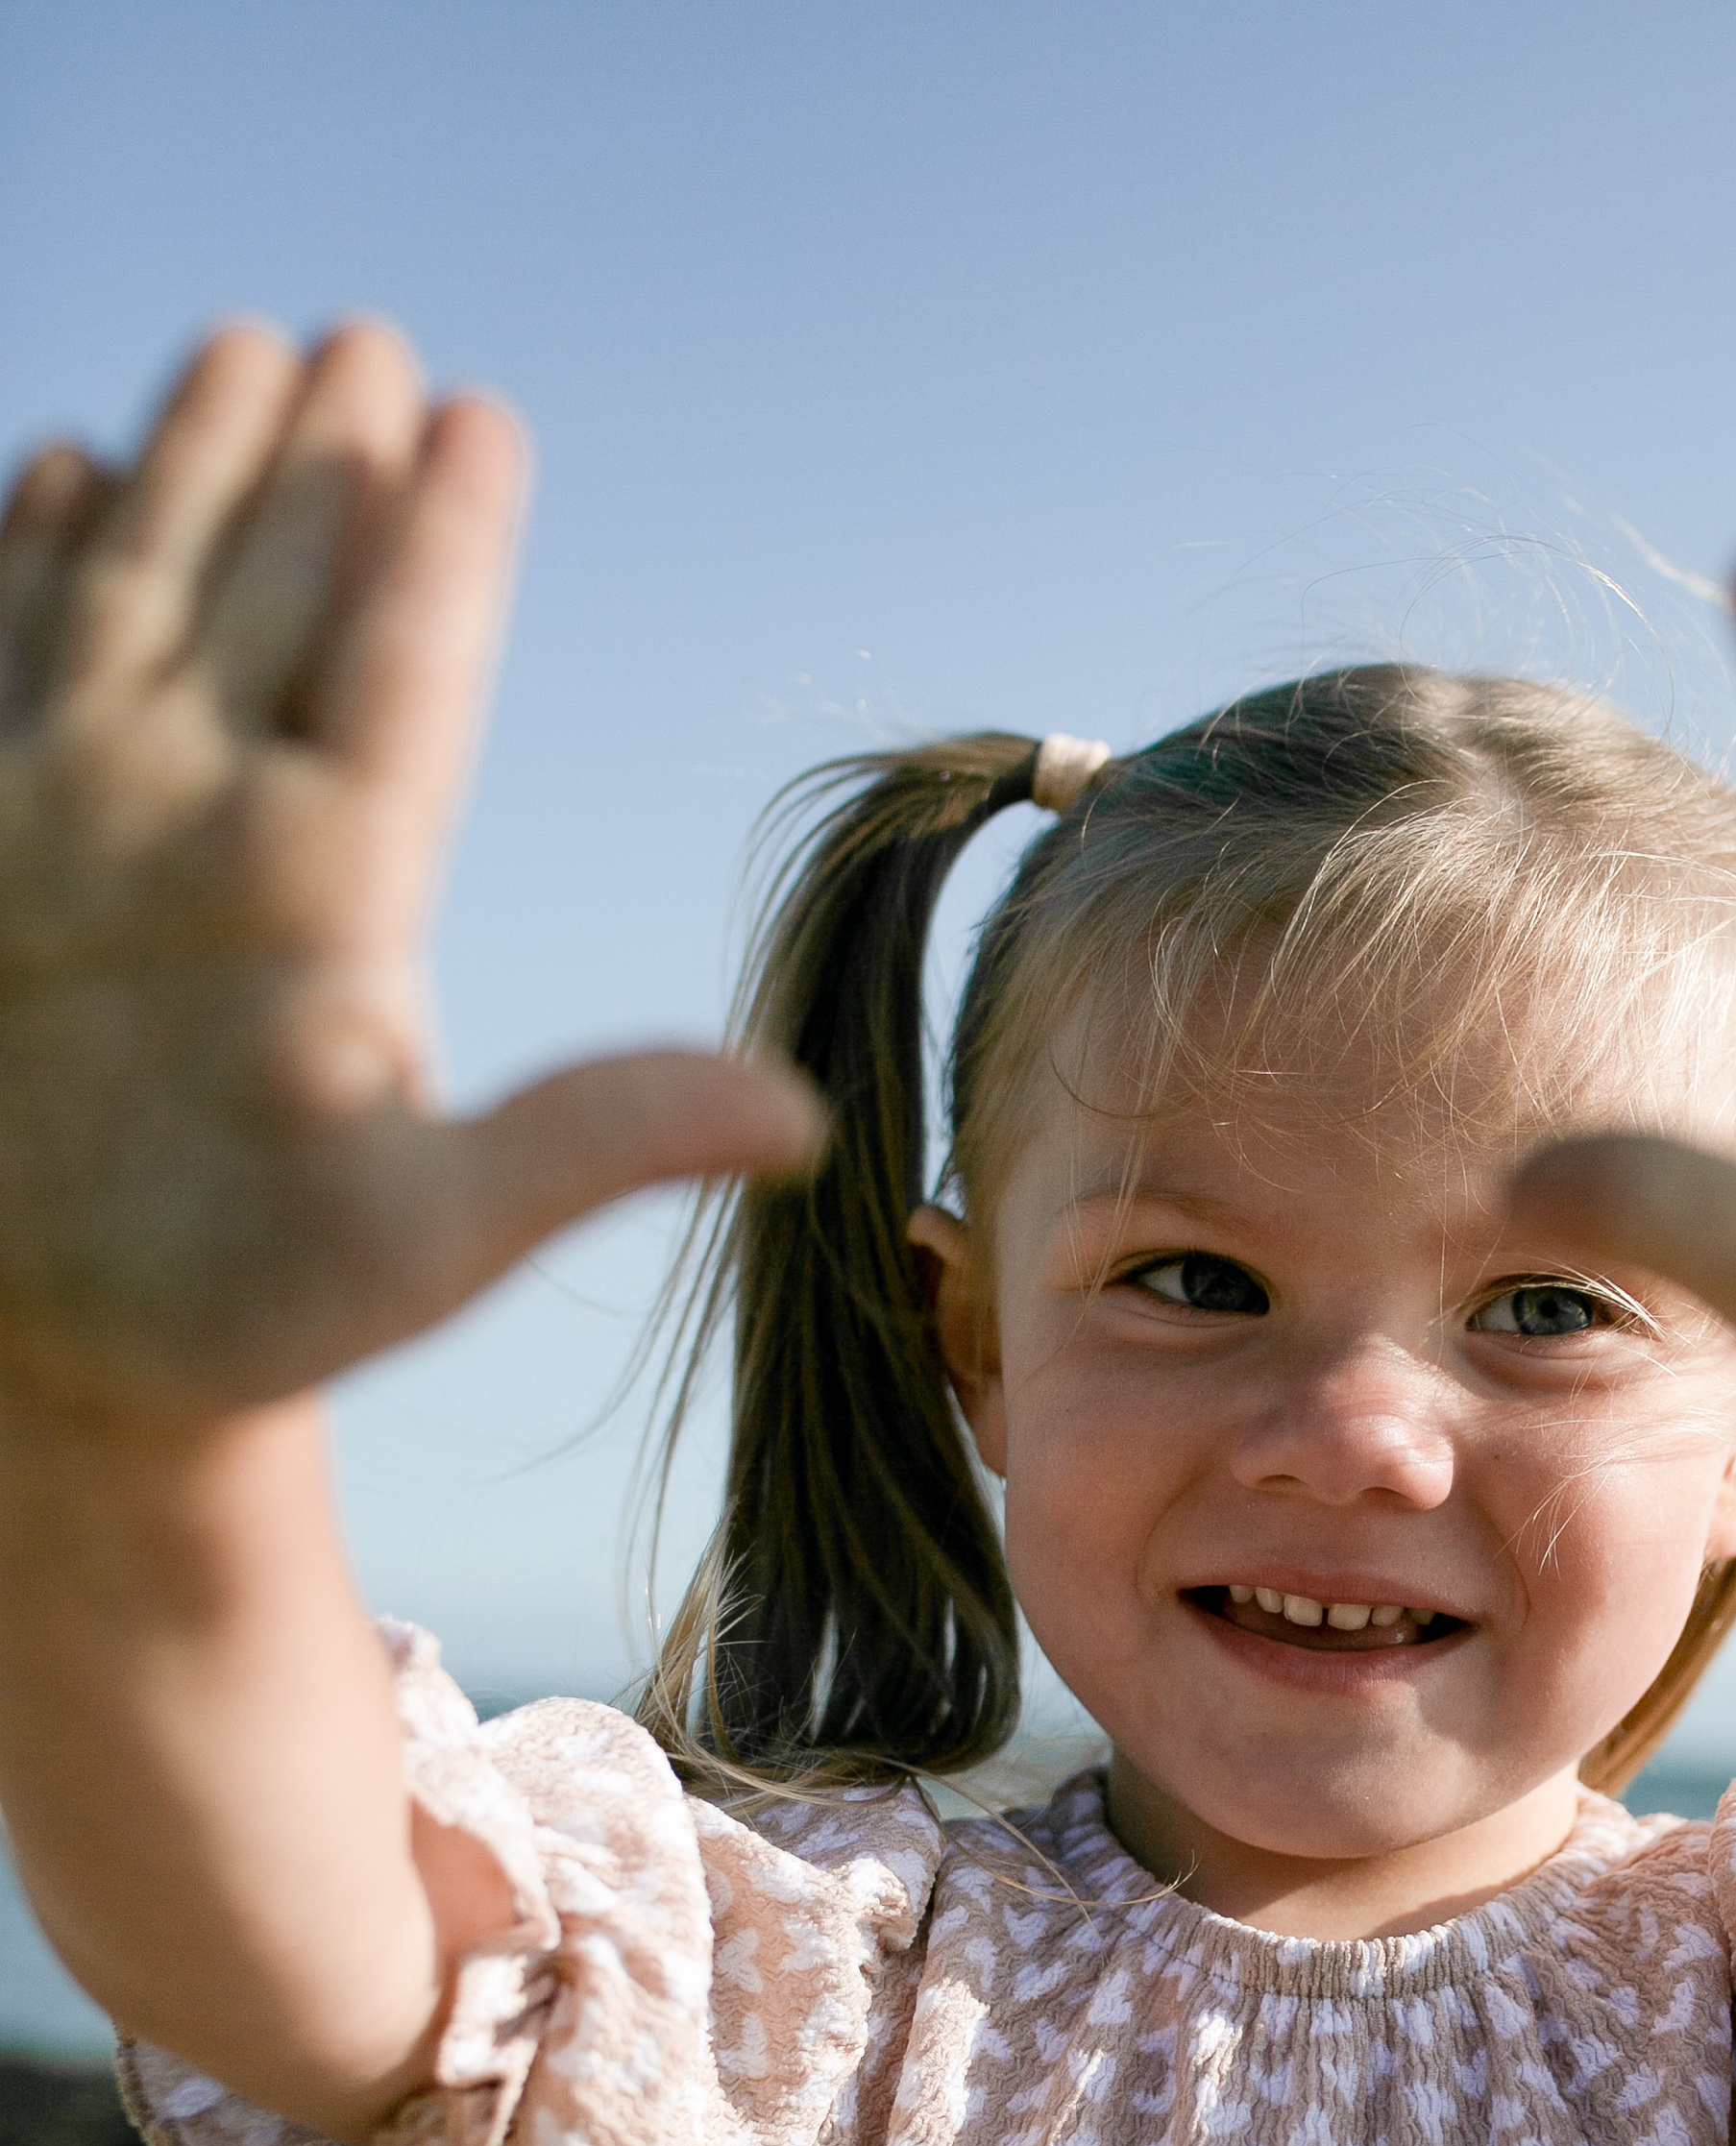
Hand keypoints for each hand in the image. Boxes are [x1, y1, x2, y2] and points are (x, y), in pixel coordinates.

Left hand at [0, 323, 818, 1429]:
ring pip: (119, 566)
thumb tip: (795, 1114)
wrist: (2, 1352)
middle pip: (264, 569)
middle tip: (369, 343)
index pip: (406, 650)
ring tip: (244, 349)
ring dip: (186, 449)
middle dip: (324, 444)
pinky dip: (23, 535)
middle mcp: (164, 807)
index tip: (483, 416)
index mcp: (315, 884)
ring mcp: (32, 798)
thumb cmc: (240, 1307)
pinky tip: (58, 468)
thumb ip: (603, 1140)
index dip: (453, 524)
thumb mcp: (436, 1244)